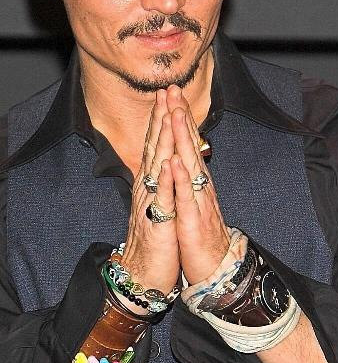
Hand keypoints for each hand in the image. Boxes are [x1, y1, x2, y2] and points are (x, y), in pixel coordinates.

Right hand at [121, 90, 179, 304]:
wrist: (144, 271)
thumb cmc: (154, 237)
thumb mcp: (156, 203)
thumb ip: (158, 181)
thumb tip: (161, 160)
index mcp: (151, 183)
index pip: (155, 145)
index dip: (161, 120)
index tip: (167, 96)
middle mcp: (148, 188)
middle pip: (155, 148)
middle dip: (161, 119)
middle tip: (166, 92)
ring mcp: (152, 203)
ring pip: (157, 167)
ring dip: (162, 140)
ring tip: (167, 115)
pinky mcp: (159, 222)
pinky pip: (162, 199)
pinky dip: (166, 181)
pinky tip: (168, 163)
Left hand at [166, 85, 229, 283]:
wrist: (214, 264)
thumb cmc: (198, 232)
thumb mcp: (191, 200)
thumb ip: (188, 179)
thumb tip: (181, 157)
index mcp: (195, 180)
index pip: (185, 143)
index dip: (177, 118)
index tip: (169, 95)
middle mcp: (198, 184)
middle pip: (188, 145)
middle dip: (179, 117)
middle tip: (173, 90)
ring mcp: (197, 200)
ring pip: (189, 164)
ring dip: (182, 139)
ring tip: (175, 113)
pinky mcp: (192, 219)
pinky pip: (186, 196)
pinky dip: (180, 179)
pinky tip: (174, 161)